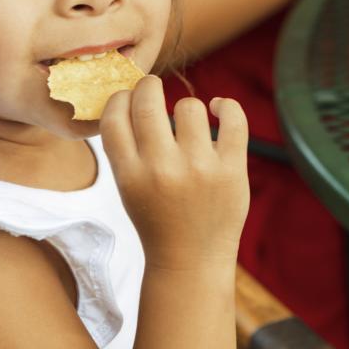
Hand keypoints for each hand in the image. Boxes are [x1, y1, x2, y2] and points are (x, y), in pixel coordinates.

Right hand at [101, 76, 249, 268]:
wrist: (191, 262)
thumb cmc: (158, 220)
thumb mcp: (128, 188)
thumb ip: (126, 149)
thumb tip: (130, 97)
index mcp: (130, 174)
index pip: (114, 116)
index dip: (119, 97)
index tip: (128, 97)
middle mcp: (162, 168)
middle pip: (148, 100)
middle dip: (149, 87)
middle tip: (153, 90)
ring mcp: (199, 168)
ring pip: (190, 106)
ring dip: (188, 108)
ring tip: (189, 123)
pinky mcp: (232, 170)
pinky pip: (233, 119)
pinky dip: (226, 106)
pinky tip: (218, 109)